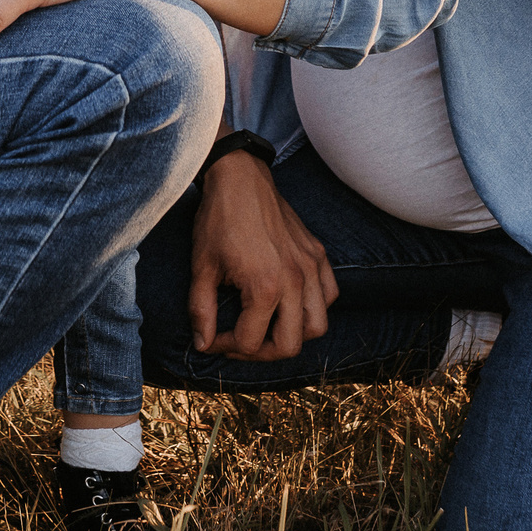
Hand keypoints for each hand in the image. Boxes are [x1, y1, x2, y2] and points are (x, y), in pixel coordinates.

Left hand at [191, 153, 338, 359]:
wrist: (239, 177)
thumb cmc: (218, 220)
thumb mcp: (202, 267)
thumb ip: (201, 311)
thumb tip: (203, 343)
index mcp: (265, 287)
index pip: (251, 342)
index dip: (225, 347)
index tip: (211, 339)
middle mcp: (295, 281)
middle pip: (290, 345)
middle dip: (260, 352)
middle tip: (239, 341)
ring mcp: (311, 267)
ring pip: (317, 326)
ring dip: (292, 334)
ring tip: (267, 326)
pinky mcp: (317, 254)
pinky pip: (329, 295)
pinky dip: (314, 307)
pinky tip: (290, 301)